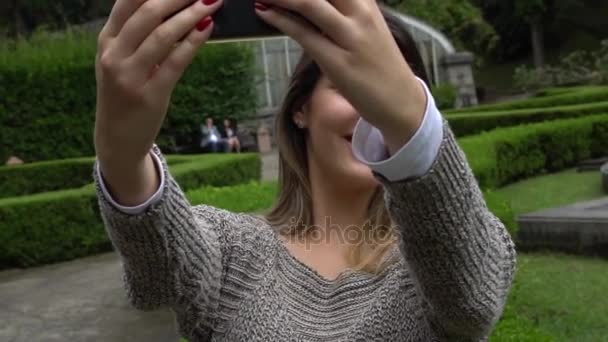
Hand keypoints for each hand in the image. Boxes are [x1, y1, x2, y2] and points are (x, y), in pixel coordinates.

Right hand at [94, 0, 222, 161]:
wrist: (117, 137)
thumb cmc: (124, 92)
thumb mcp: (120, 60)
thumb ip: (136, 34)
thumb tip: (171, 6)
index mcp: (106, 40)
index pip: (128, 1)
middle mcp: (114, 55)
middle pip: (148, 13)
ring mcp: (130, 76)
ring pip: (164, 35)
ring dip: (192, 14)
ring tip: (212, 2)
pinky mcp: (150, 94)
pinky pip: (176, 61)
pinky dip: (194, 41)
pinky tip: (207, 27)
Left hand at [255, 0, 426, 151]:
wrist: (401, 102)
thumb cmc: (379, 67)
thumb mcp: (365, 30)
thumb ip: (339, 14)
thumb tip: (305, 6)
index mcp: (366, 3)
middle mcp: (361, 14)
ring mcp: (350, 38)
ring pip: (310, 3)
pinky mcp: (338, 62)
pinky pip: (304, 34)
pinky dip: (280, 19)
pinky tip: (264, 12)